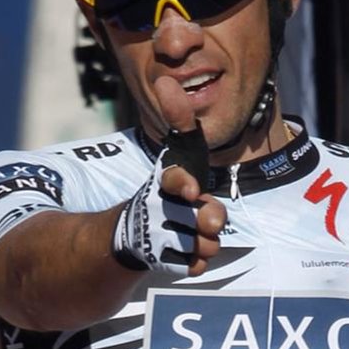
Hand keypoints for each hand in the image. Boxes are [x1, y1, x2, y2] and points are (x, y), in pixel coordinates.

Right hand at [152, 75, 226, 274]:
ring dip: (206, 240)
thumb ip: (178, 122)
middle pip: (197, 219)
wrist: (136, 233)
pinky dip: (196, 262)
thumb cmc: (168, 189)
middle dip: (208, 219)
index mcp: (163, 183)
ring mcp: (160, 237)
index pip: (174, 179)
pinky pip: (193, 266)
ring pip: (202, 244)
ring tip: (199, 234)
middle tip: (212, 220)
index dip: (182, 183)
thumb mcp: (175, 153)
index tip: (191, 189)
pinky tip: (189, 253)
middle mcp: (159, 209)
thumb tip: (166, 83)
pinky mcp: (163, 261)